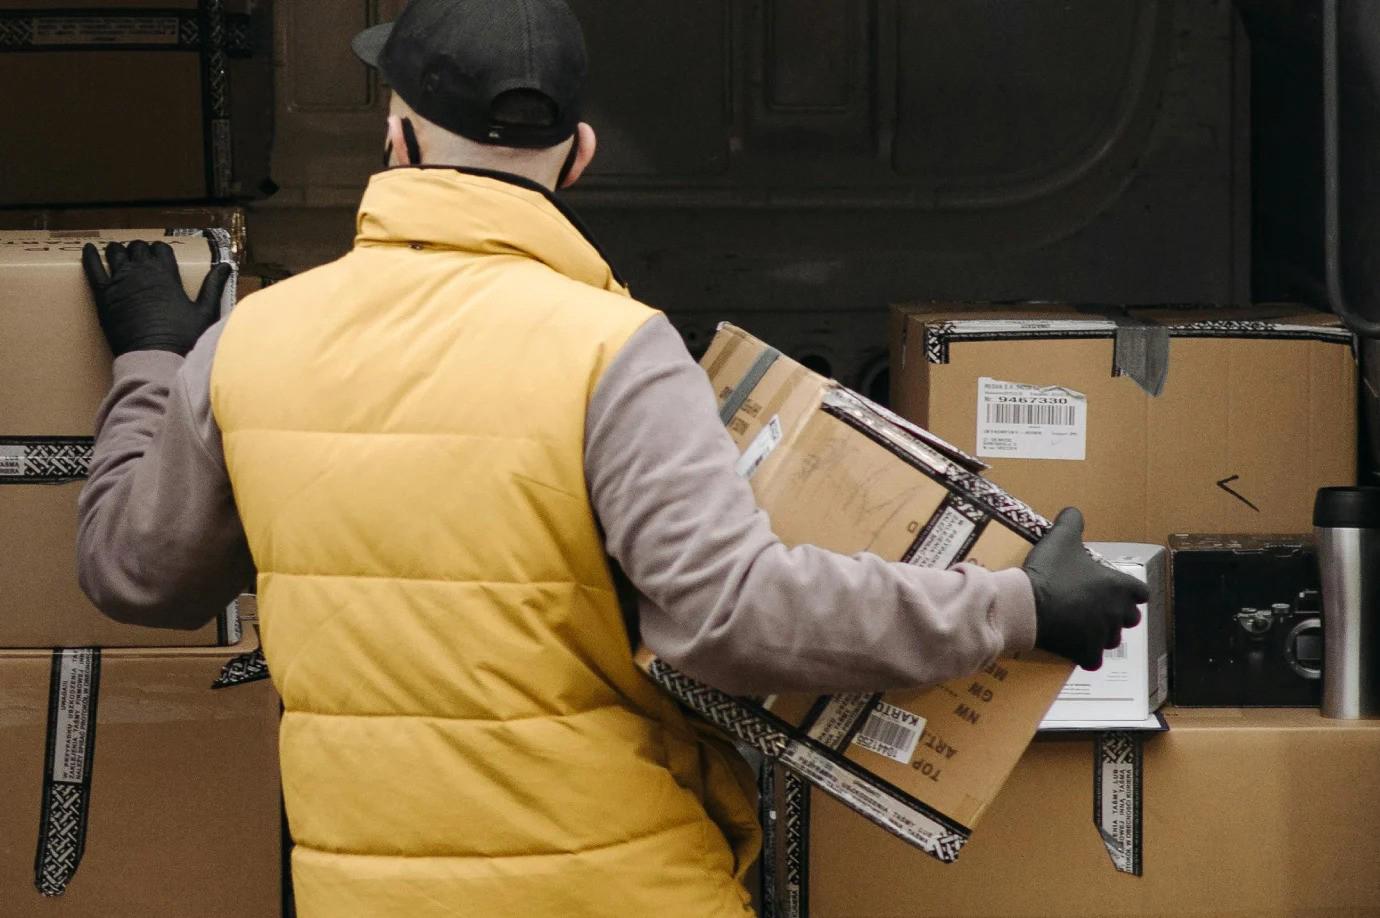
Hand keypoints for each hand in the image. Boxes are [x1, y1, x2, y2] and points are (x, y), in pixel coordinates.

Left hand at [82, 240, 231, 356]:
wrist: (155, 359)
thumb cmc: (183, 339)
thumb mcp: (205, 312)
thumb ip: (213, 286)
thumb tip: (226, 266)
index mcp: (167, 275)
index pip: (161, 249)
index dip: (160, 251)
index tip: (160, 257)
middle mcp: (142, 272)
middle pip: (138, 248)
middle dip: (139, 249)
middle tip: (140, 257)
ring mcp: (120, 282)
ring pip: (115, 252)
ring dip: (118, 250)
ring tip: (118, 254)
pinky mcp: (103, 295)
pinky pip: (92, 267)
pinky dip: (89, 255)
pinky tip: (88, 249)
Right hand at [1023, 508, 1147, 669]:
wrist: (1028, 605)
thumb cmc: (1049, 572)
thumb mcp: (1060, 538)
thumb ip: (1072, 521)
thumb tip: (1074, 511)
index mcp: (1118, 586)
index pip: (1141, 593)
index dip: (1130, 592)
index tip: (1115, 590)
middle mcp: (1117, 612)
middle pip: (1130, 619)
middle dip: (1118, 615)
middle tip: (1097, 608)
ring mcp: (1102, 635)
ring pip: (1112, 639)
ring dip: (1101, 634)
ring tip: (1083, 627)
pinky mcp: (1086, 653)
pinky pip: (1094, 660)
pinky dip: (1086, 656)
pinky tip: (1074, 648)